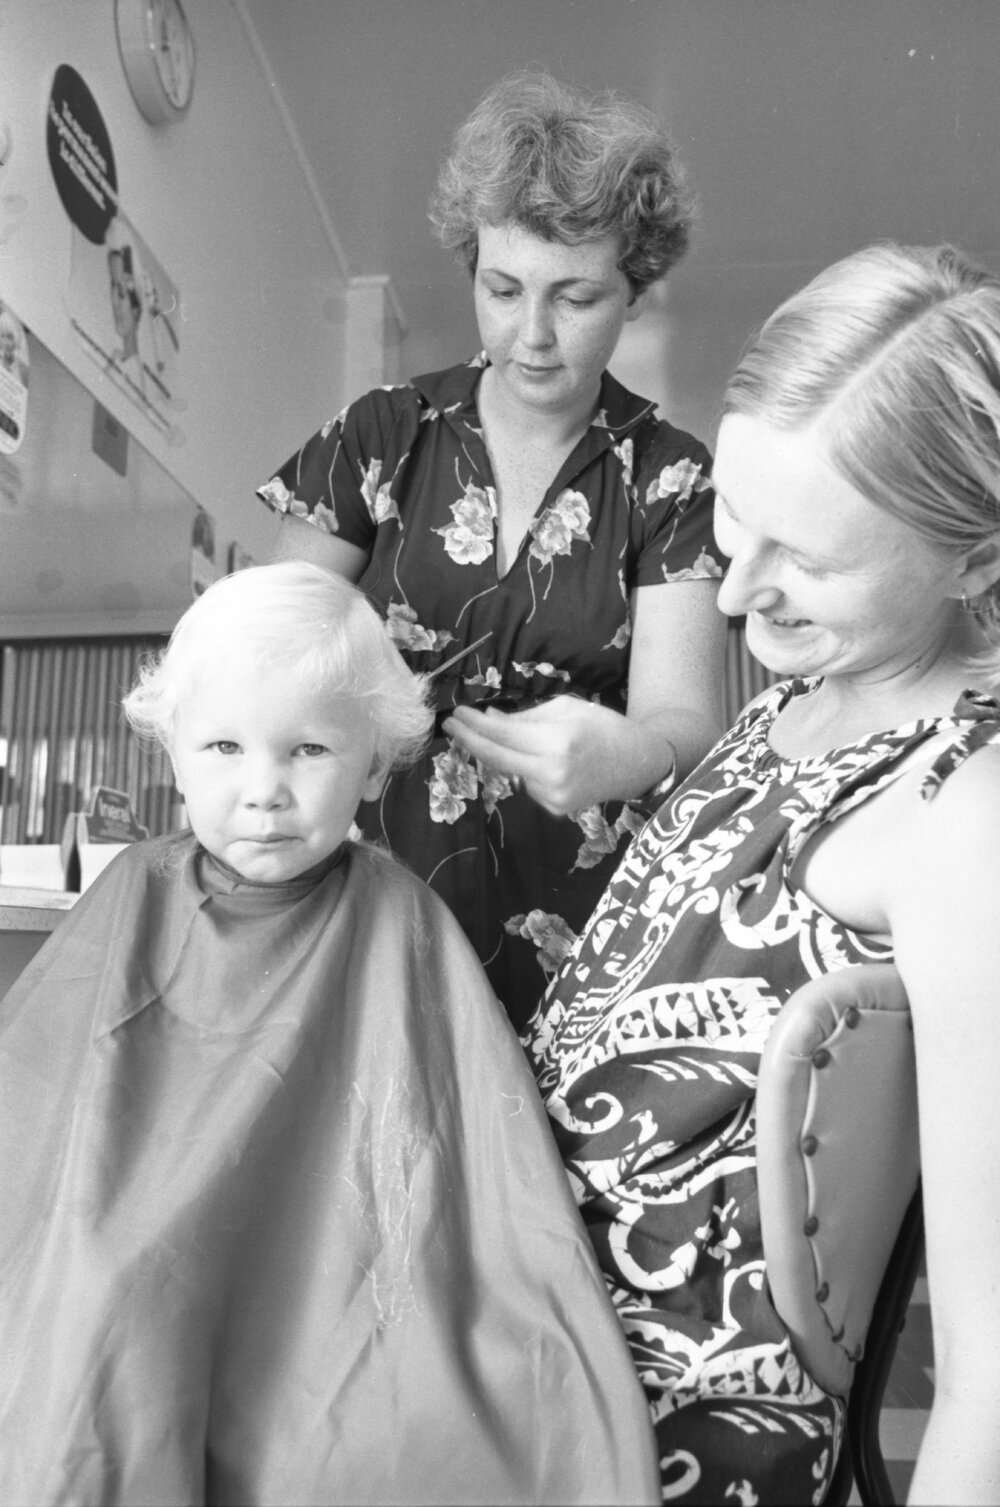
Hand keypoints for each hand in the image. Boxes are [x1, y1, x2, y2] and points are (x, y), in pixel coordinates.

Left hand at [442, 696, 648, 816]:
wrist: (637, 764)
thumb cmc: (603, 727)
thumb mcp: (565, 708)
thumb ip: (524, 717)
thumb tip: (488, 720)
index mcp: (557, 742)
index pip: (502, 734)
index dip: (474, 725)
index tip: (455, 714)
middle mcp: (552, 773)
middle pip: (496, 758)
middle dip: (470, 741)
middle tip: (451, 727)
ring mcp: (553, 796)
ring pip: (509, 772)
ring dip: (499, 754)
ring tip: (501, 737)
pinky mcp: (554, 808)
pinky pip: (525, 783)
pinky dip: (522, 768)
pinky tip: (539, 760)